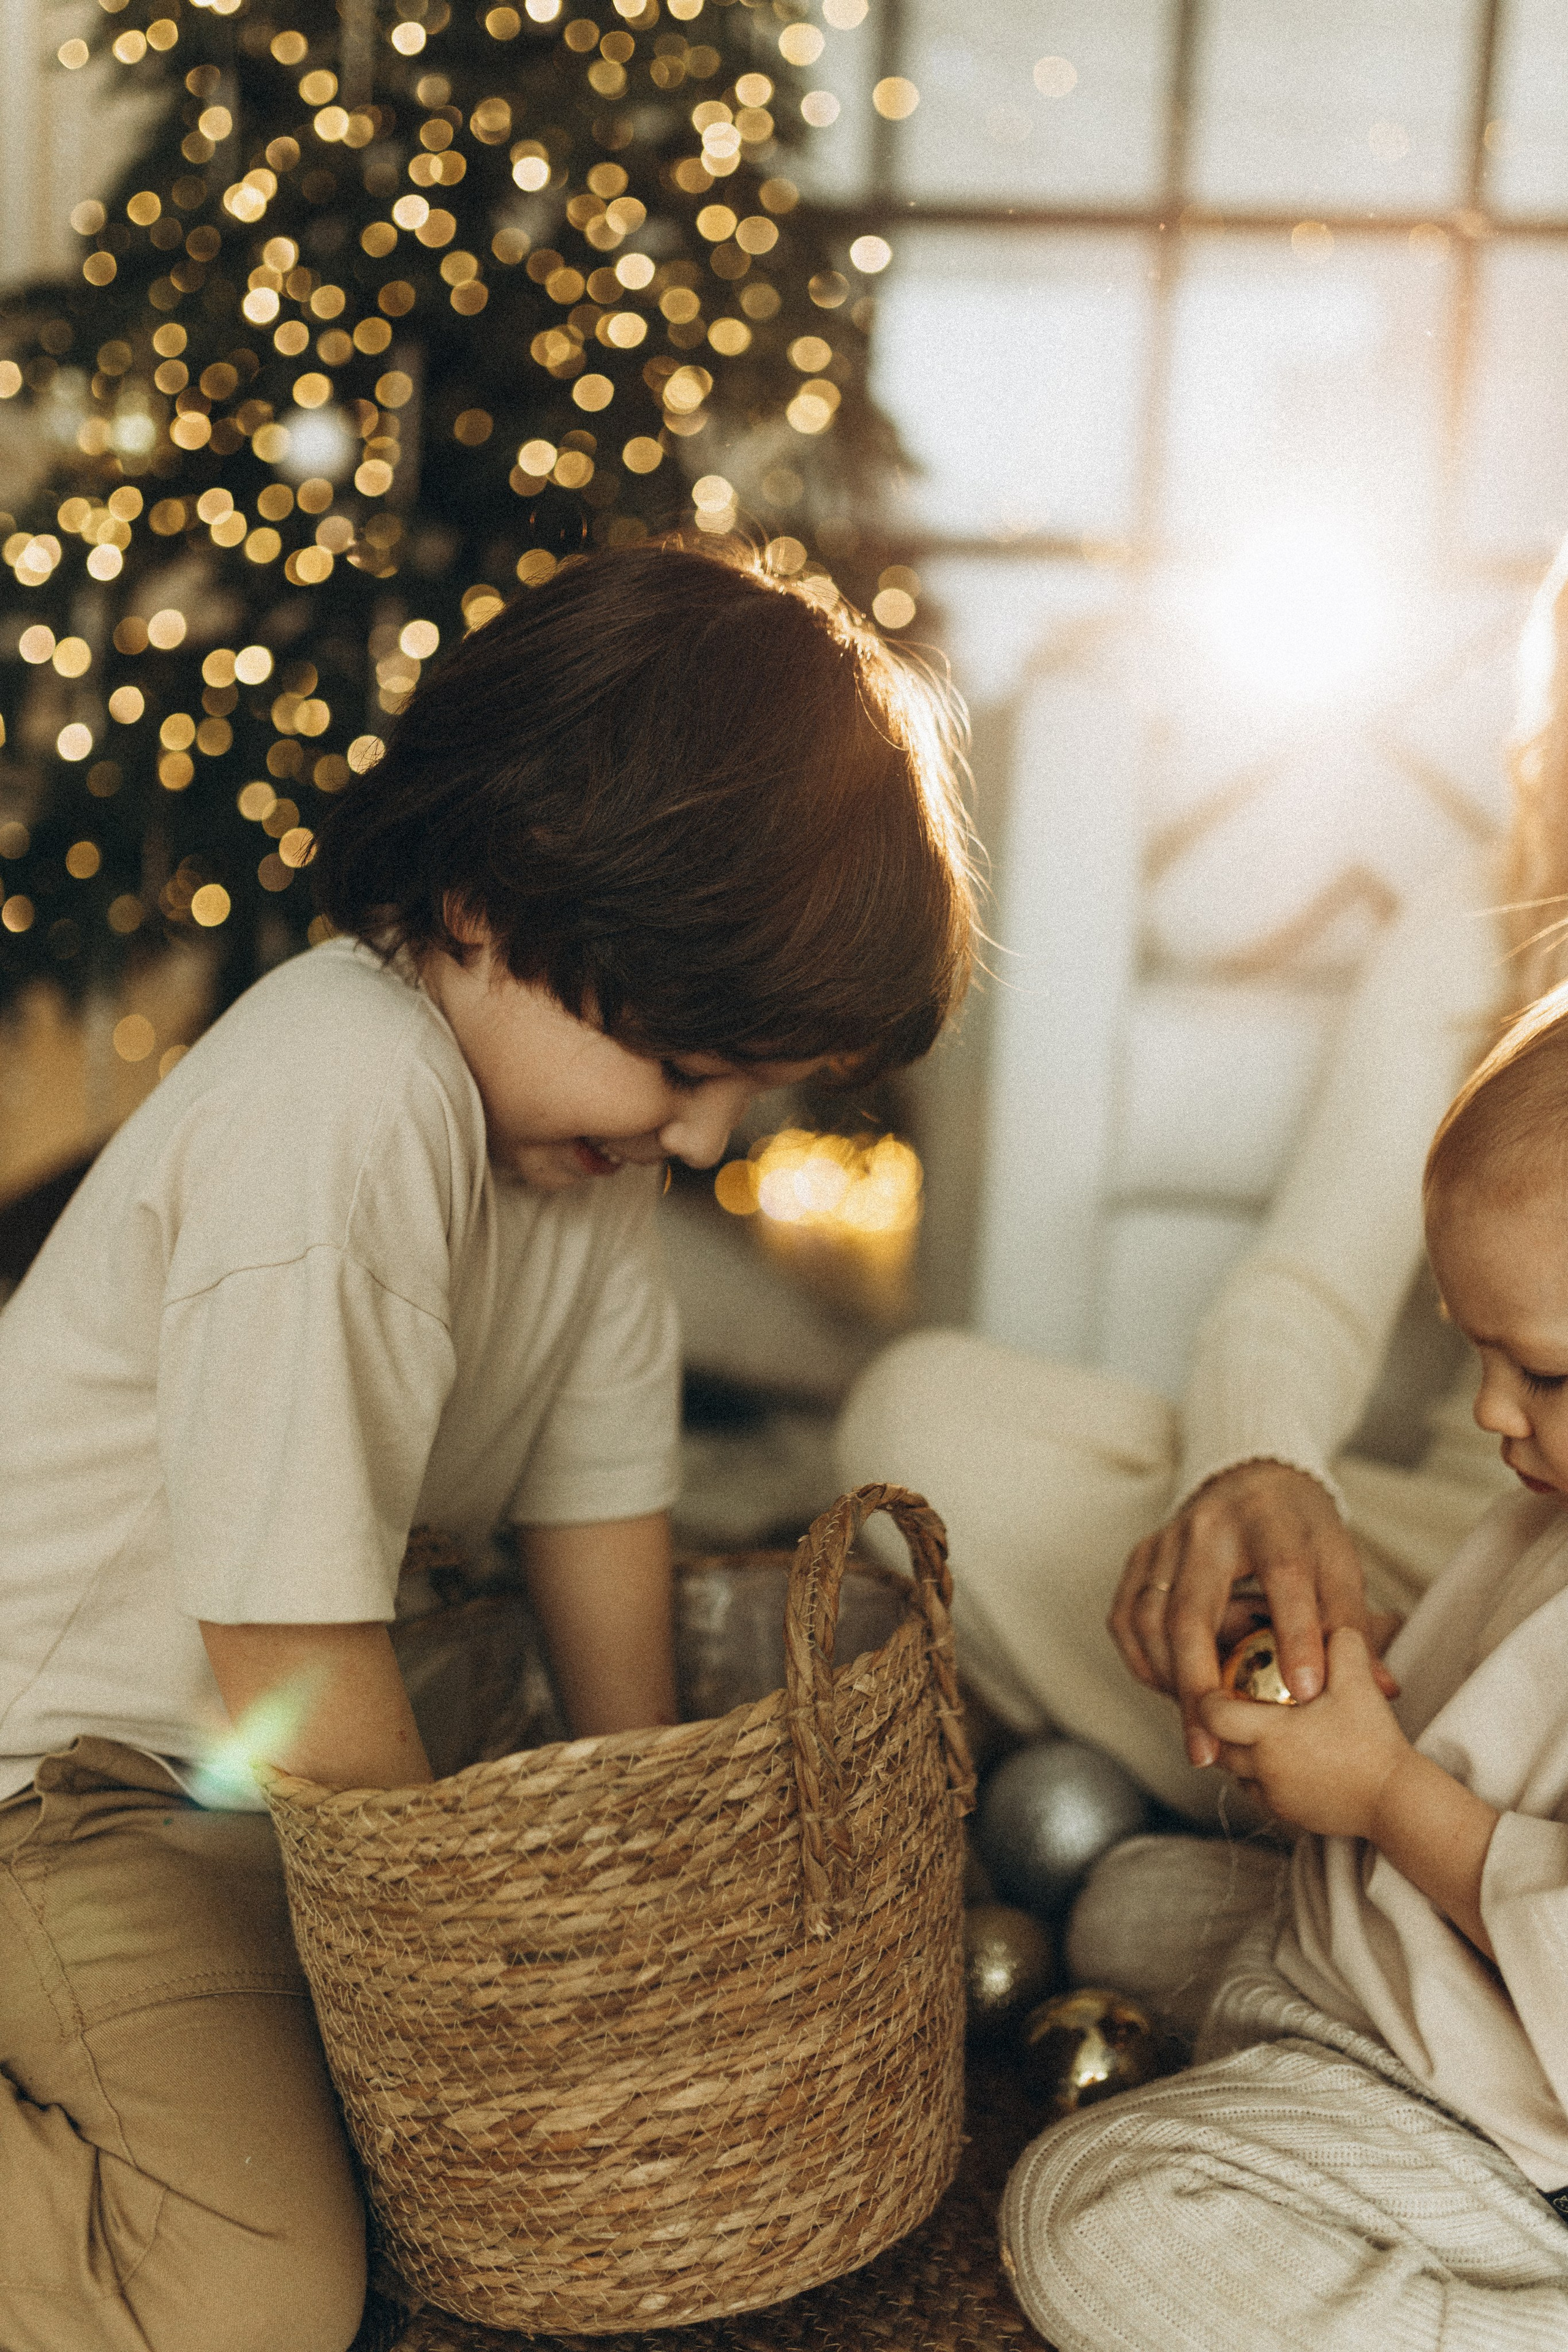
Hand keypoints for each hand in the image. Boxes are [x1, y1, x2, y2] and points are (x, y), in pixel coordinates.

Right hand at [1109, 1460, 1399, 1769]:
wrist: (1252, 1480)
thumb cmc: (1301, 1532)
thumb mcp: (1338, 1565)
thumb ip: (1352, 1625)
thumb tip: (1381, 1690)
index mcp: (1272, 1521)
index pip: (1284, 1577)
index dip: (1296, 1634)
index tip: (1305, 1692)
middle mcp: (1209, 1526)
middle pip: (1191, 1609)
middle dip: (1198, 1684)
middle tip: (1210, 1746)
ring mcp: (1166, 1539)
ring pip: (1149, 1619)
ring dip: (1168, 1681)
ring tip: (1197, 1726)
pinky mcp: (1140, 1556)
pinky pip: (1126, 1618)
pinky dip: (1143, 1661)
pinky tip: (1168, 1689)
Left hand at [1196, 1625, 1409, 1836]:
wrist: (1397, 1801)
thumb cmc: (1373, 1740)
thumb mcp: (1358, 1681)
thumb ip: (1339, 1643)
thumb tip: (1328, 1624)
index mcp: (1268, 1734)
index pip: (1212, 1715)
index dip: (1208, 1698)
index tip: (1220, 1685)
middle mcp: (1263, 1769)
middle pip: (1220, 1748)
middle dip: (1220, 1728)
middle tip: (1234, 1705)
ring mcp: (1276, 1798)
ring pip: (1238, 1774)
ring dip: (1242, 1754)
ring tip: (1259, 1731)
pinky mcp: (1291, 1818)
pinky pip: (1262, 1795)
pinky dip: (1264, 1778)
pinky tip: (1286, 1759)